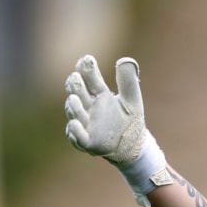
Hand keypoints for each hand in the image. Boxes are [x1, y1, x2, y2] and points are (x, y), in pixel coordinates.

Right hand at [64, 55, 169, 206]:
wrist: (132, 147)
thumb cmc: (128, 121)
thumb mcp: (132, 100)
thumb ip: (128, 81)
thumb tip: (126, 60)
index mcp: (100, 95)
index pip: (90, 79)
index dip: (87, 69)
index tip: (87, 59)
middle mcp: (89, 107)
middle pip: (77, 92)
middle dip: (75, 85)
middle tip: (75, 77)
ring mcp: (86, 123)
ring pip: (75, 113)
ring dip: (74, 107)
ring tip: (74, 99)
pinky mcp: (87, 141)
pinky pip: (78, 136)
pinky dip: (75, 131)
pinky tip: (75, 124)